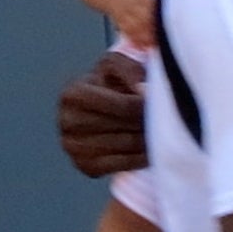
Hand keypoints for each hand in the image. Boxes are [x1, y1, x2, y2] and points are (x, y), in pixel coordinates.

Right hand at [58, 49, 146, 180]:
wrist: (99, 110)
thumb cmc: (110, 83)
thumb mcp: (116, 65)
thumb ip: (131, 70)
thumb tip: (145, 91)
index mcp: (72, 94)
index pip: (120, 105)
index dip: (144, 105)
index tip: (158, 103)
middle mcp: (67, 121)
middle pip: (124, 126)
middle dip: (147, 122)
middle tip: (165, 120)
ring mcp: (73, 146)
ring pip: (126, 145)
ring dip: (149, 140)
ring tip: (159, 132)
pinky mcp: (84, 165)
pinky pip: (122, 165)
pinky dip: (142, 158)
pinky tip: (151, 150)